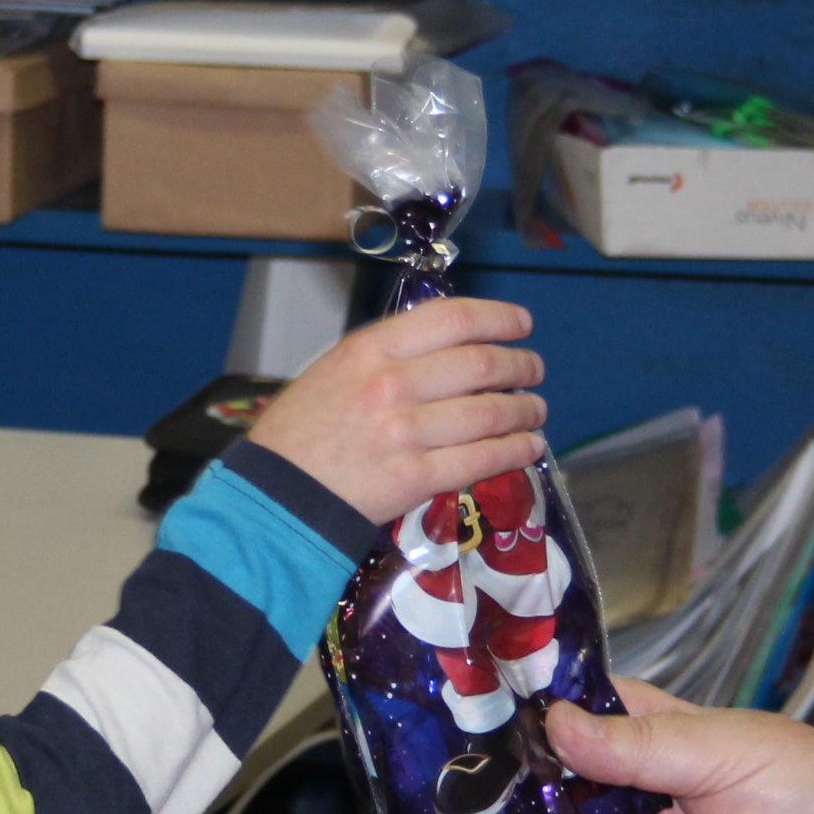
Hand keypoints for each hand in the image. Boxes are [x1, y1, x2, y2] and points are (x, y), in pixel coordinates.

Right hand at [248, 296, 545, 523]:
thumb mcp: (335, 370)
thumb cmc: (300, 431)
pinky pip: (481, 459)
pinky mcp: (416, 478)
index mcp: (370, 349)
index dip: (497, 318)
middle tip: (534, 370)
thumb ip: (389, 356)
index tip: (521, 324)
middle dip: (519, 366)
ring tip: (536, 409)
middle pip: (480, 365)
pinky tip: (528, 446)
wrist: (276, 495)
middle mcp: (393, 384)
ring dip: (524, 410)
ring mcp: (406, 432)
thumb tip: (451, 348)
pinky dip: (514, 450)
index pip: (452, 320)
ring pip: (489, 413)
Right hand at [516, 680, 813, 813]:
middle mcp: (652, 810)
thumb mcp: (722, 749)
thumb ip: (637, 745)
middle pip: (569, 796)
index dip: (546, 719)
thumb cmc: (813, 799)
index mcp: (671, 750)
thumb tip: (556, 723)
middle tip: (465, 778)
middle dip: (523, 788)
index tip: (488, 708)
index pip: (594, 725)